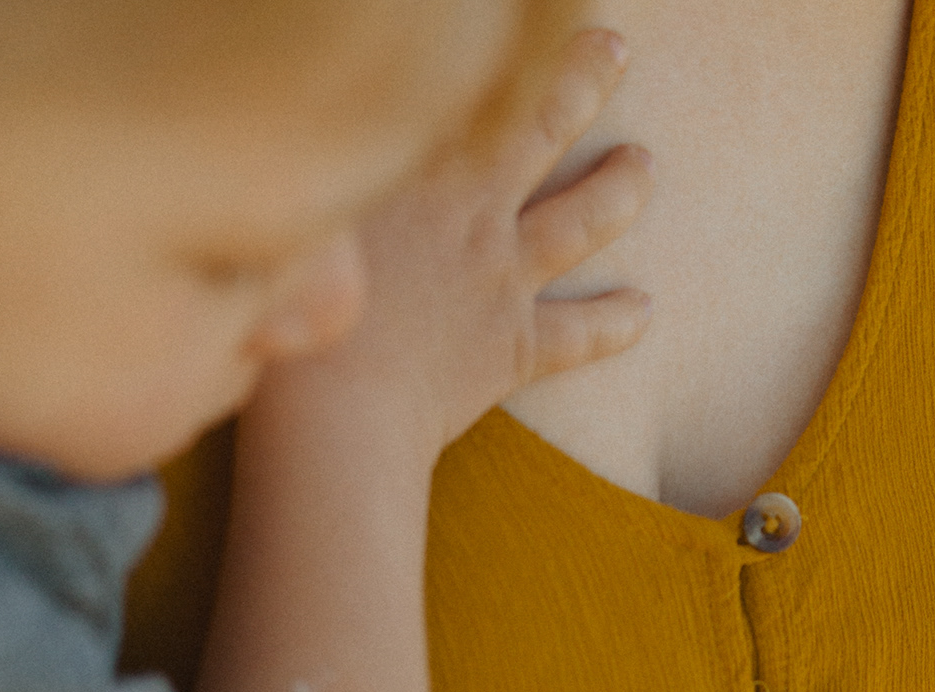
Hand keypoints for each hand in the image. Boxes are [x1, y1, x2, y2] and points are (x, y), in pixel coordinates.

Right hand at [293, 26, 651, 455]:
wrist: (337, 409)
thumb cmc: (289, 307)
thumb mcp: (297, 207)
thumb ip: (323, 159)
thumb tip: (325, 129)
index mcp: (420, 164)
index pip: (470, 82)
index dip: (501, 42)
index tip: (519, 15)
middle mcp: (473, 209)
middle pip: (543, 126)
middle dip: (583, 79)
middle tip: (614, 49)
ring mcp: (501, 276)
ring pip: (580, 219)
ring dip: (619, 189)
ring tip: (644, 165)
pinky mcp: (514, 347)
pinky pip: (579, 334)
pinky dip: (614, 322)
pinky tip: (645, 310)